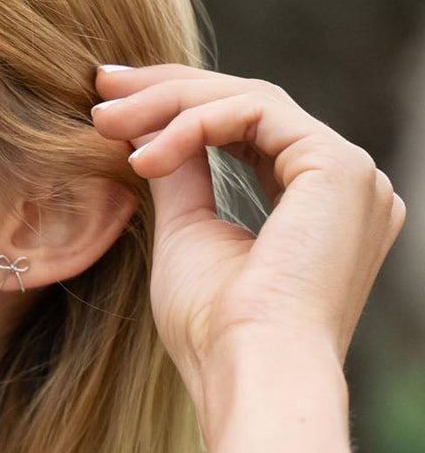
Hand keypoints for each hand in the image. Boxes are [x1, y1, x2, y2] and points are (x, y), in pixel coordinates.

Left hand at [90, 64, 404, 422]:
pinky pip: (253, 112)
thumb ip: (180, 175)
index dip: (177, 108)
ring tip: (103, 122)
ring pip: (247, 101)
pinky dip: (190, 124)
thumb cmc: (213, 329)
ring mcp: (350, 175)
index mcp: (318, 208)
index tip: (111, 103)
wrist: (248, 370)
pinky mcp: (338, 166)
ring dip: (166, 104)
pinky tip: (142, 155)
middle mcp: (346, 186)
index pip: (247, 130)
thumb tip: (148, 133)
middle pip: (248, 105)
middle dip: (166, 91)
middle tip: (101, 83)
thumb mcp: (186, 235)